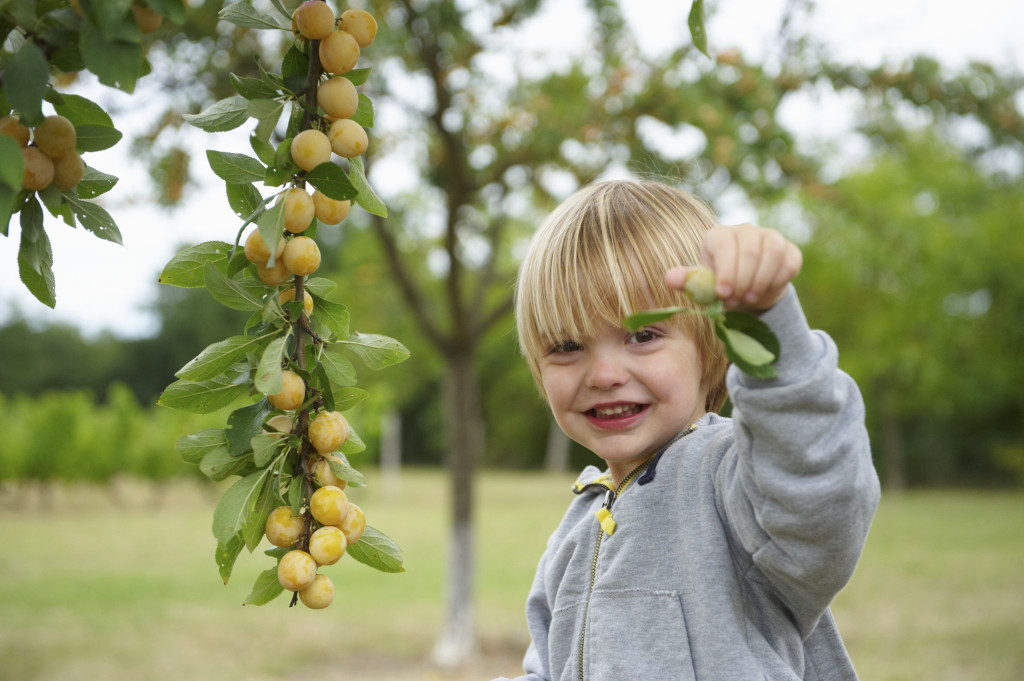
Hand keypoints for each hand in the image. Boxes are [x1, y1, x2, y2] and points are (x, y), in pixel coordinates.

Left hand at [665, 223, 801, 311]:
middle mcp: (745, 230)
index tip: (723, 294)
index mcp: (719, 235)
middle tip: (735, 301)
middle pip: (749, 250)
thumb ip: (687, 280)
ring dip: (760, 280)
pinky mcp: (789, 249)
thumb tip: (669, 278)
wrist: (747, 290)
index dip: (725, 271)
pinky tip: (764, 290)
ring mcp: (770, 236)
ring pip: (772, 252)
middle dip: (742, 280)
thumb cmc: (720, 284)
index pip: (724, 245)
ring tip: (749, 297)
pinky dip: (777, 281)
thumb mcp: (702, 285)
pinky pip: (789, 262)